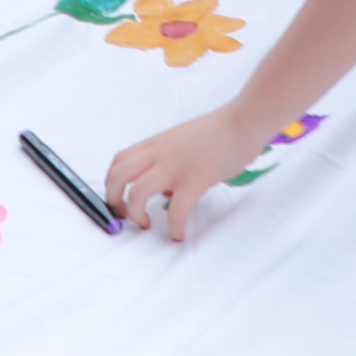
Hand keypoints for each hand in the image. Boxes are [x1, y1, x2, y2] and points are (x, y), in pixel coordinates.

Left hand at [103, 105, 270, 245]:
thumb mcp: (184, 142)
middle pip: (117, 176)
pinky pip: (175, 211)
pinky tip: (179, 234)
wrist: (243, 121)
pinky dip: (173, 227)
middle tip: (124, 216)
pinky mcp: (195, 180)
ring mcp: (175, 166)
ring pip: (136, 193)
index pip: (119, 161)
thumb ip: (169, 162)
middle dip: (113, 200)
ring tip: (147, 223)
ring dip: (135, 214)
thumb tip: (164, 190)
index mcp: (156, 143)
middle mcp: (159, 153)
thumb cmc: (220, 131)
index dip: (112, 183)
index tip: (119, 200)